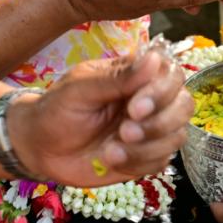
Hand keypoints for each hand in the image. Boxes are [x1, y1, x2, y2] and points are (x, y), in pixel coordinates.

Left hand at [9, 50, 193, 185]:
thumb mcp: (81, 89)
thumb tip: (155, 59)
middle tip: (124, 131)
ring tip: (111, 151)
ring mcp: (149, 130)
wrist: (39, 147)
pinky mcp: (144, 157)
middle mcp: (149, 100)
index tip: (134, 107)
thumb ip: (118, 78)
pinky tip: (110, 160)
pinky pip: (161, 161)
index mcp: (135, 76)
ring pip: (177, 136)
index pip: (171, 74)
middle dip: (159, 122)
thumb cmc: (57, 110)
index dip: (161, 91)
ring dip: (147, 147)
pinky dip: (139, 163)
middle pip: (184, 105)